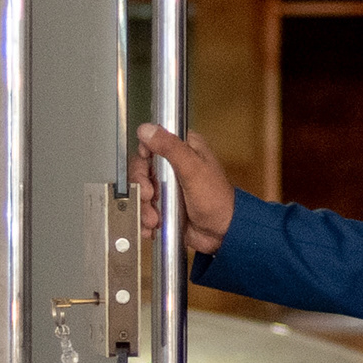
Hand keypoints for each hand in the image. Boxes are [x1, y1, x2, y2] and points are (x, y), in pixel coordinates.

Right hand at [131, 123, 237, 254]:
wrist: (222, 233)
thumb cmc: (216, 199)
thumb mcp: (193, 169)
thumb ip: (170, 147)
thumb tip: (147, 130)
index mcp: (184, 148)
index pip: (152, 141)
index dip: (144, 155)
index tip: (146, 167)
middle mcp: (173, 165)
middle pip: (141, 167)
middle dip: (141, 186)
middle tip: (149, 197)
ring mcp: (167, 186)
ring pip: (140, 189)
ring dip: (142, 206)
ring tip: (154, 219)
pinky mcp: (164, 204)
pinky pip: (144, 207)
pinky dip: (144, 218)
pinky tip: (151, 226)